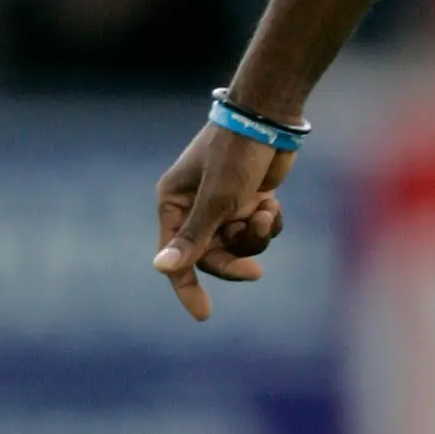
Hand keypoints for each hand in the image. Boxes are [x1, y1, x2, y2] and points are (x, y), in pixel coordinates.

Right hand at [153, 127, 294, 320]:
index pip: (175, 257)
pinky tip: (273, 202)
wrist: (270, 118)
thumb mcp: (216, 200)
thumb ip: (193, 237)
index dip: (187, 288)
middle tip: (256, 272)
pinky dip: (269, 221)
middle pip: (211, 255)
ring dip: (256, 236)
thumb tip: (161, 269)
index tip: (204, 316)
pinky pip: (259, 229)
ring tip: (266, 212)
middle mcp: (194, 206)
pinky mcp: (248, 199)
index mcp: (173, 204)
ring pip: (239, 244)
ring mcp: (223, 204)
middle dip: (234, 260)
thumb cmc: (236, 154)